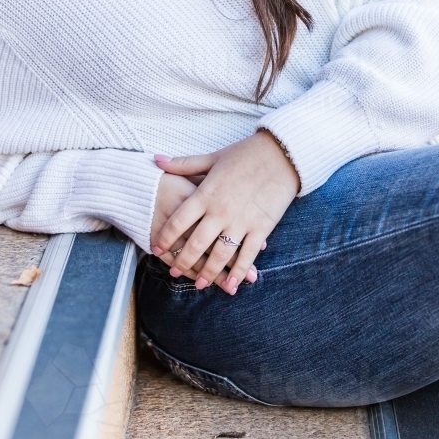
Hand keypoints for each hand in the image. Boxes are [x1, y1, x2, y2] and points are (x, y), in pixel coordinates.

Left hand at [152, 131, 299, 295]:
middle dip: (183, 261)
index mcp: (205, 193)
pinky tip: (231, 284)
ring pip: (219, 255)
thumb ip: (184, 164)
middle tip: (173, 272)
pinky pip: (247, 256)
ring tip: (199, 284)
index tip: (156, 249)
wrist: (281, 155)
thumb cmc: (245, 154)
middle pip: (196, 244)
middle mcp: (220, 211)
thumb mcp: (212, 158)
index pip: (178, 221)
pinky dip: (238, 272)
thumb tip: (156, 160)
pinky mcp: (260, 229)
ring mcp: (241, 222)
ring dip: (208, 273)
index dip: (165, 238)